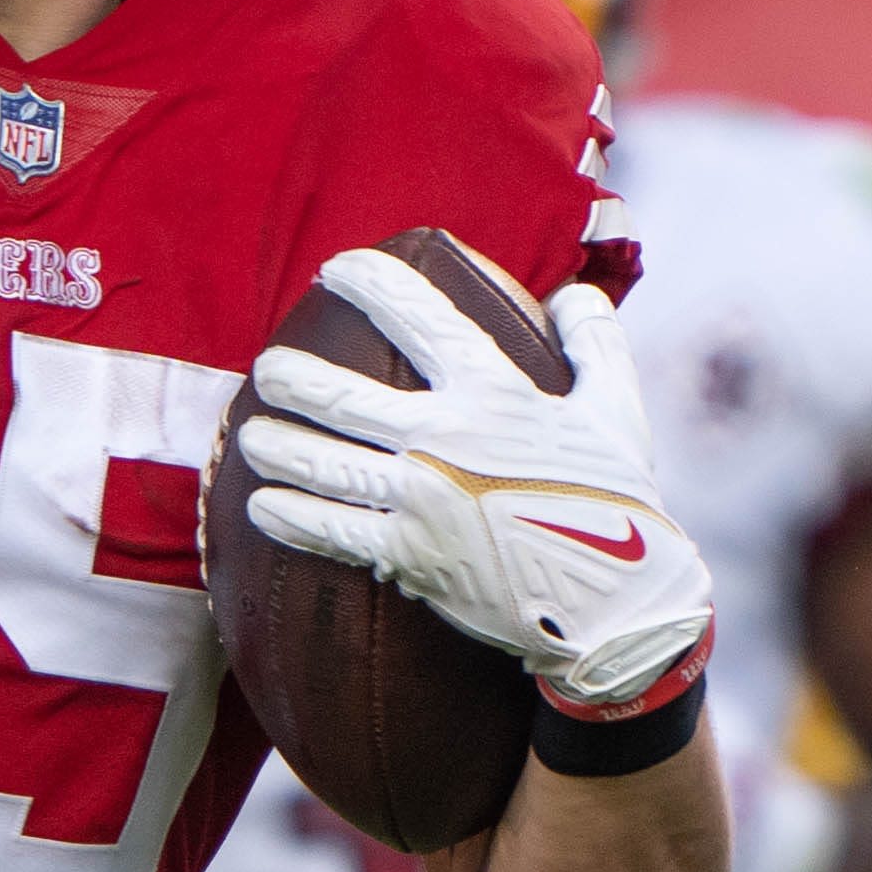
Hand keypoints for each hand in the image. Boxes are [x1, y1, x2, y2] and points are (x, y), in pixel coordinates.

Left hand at [236, 252, 714, 715]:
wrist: (617, 603)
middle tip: (269, 369)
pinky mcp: (409, 557)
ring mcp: (420, 499)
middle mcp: (445, 438)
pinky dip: (289, 516)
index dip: (369, 282)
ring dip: (275, 446)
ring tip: (251, 436)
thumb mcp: (619, 409)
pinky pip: (330, 531)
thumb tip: (570, 294)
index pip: (418, 316)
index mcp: (494, 391)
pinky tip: (263, 506)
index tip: (336, 268)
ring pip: (321, 462)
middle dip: (292, 377)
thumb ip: (595, 341)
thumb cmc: (619, 500)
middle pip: (342, 395)